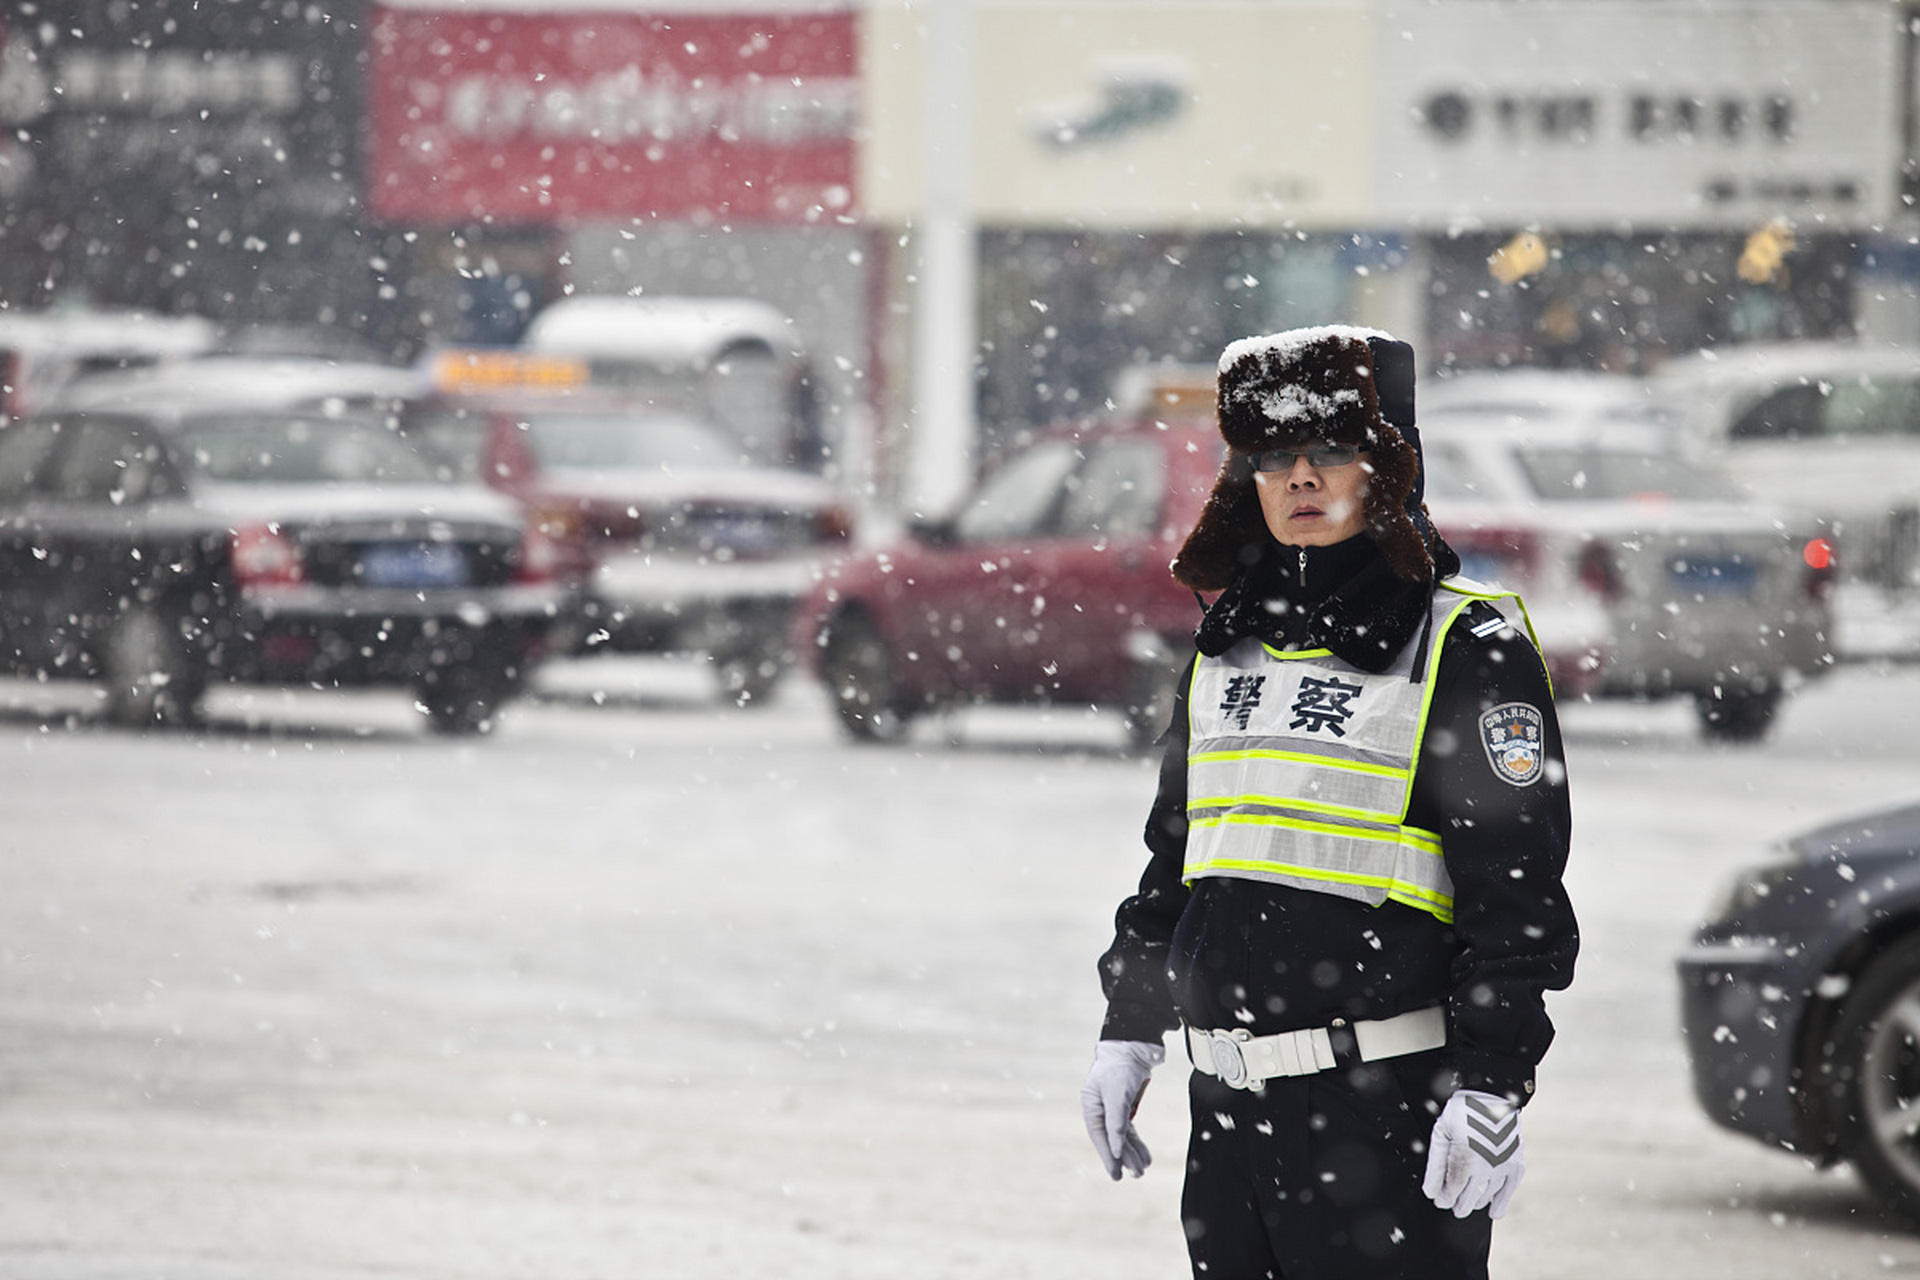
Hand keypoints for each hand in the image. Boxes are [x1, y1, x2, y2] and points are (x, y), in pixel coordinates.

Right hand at [1080, 1040, 1164, 1179]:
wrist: (1136, 1044)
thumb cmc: (1121, 1067)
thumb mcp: (1118, 1096)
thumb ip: (1116, 1123)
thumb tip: (1116, 1151)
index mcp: (1091, 1104)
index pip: (1099, 1136)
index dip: (1108, 1157)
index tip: (1117, 1175)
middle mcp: (1100, 1106)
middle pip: (1111, 1138)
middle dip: (1124, 1157)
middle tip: (1137, 1175)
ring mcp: (1113, 1105)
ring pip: (1122, 1135)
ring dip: (1132, 1152)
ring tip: (1143, 1168)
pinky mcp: (1126, 1103)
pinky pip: (1129, 1128)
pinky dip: (1137, 1141)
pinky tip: (1145, 1154)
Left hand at [1422, 1089, 1524, 1218]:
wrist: (1493, 1096)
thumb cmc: (1462, 1112)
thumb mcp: (1442, 1133)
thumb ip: (1435, 1165)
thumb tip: (1430, 1192)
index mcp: (1464, 1159)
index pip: (1451, 1193)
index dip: (1444, 1200)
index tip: (1440, 1199)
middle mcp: (1485, 1168)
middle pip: (1467, 1201)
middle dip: (1457, 1205)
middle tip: (1452, 1203)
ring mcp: (1502, 1168)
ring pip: (1484, 1197)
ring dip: (1474, 1202)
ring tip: (1467, 1199)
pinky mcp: (1516, 1165)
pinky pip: (1508, 1192)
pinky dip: (1500, 1205)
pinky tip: (1493, 1211)